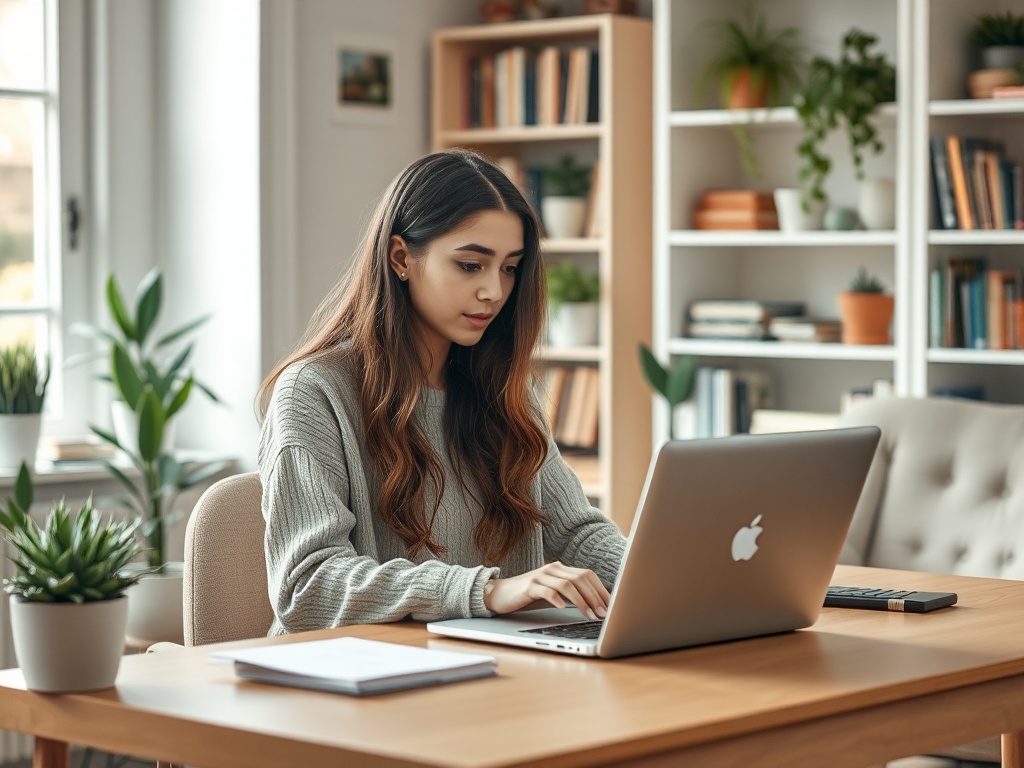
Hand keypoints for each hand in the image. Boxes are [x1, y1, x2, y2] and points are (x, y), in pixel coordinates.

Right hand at [483, 561, 609, 619]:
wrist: (500, 593)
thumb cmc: (529, 595)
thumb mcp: (553, 593)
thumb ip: (570, 593)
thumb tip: (595, 605)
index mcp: (561, 569)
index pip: (587, 574)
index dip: (601, 589)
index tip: (610, 605)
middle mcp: (553, 569)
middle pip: (580, 578)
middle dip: (595, 597)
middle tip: (603, 613)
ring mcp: (540, 576)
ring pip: (567, 585)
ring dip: (581, 601)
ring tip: (589, 615)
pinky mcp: (529, 587)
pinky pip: (546, 591)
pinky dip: (557, 599)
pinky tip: (563, 608)